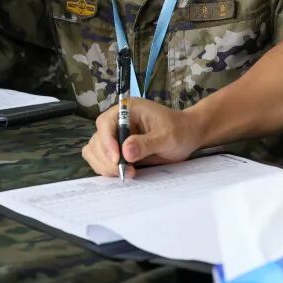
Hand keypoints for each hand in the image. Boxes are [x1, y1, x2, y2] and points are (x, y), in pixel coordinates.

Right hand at [82, 99, 203, 177]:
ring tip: (127, 172)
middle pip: (97, 140)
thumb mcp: (167, 136)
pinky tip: (124, 172)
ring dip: (105, 166)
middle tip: (125, 171)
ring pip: (95, 151)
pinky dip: (107, 169)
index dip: (107, 141)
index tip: (117, 158)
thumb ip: (146, 143)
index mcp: (128, 110)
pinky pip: (101, 160)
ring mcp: (116, 136)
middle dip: (107, 158)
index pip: (106, 123)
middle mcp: (117, 121)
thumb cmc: (180, 130)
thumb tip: (125, 151)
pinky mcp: (117, 150)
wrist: (187, 136)